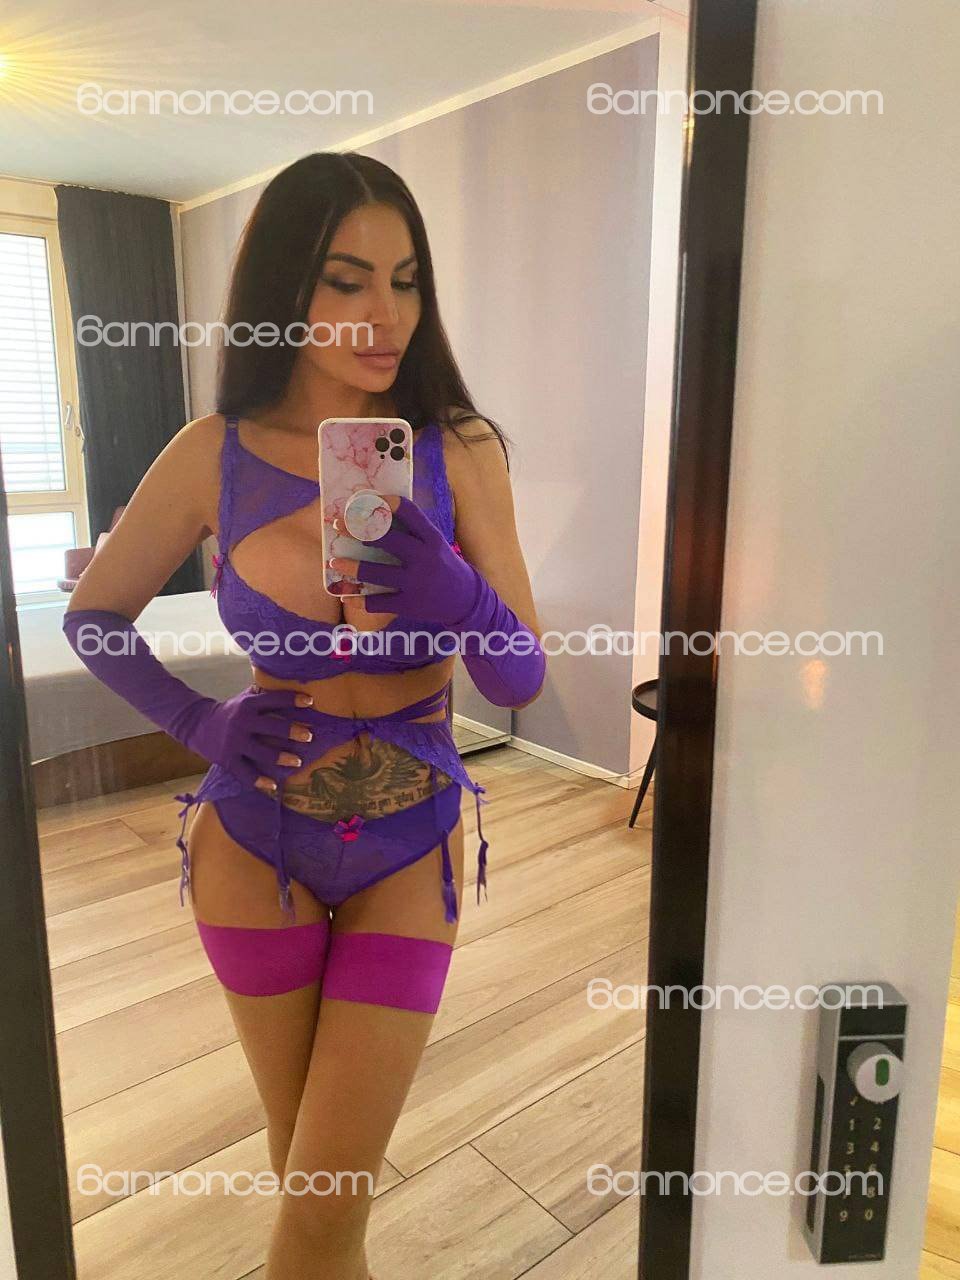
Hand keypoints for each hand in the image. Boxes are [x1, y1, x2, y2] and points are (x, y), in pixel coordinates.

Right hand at [173, 686, 314, 792]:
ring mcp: (235, 742)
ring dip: (282, 758)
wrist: (197, 724)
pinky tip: (274, 786)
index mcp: (248, 704)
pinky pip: (246, 774)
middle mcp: (242, 722)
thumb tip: (291, 685)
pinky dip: (260, 781)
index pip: (274, 699)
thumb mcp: (243, 698)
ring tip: (298, 762)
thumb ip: (263, 694)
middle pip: (273, 727)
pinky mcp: (227, 759)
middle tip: (309, 736)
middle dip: (293, 731)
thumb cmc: (230, 711)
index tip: (310, 701)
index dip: (292, 699)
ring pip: (263, 753)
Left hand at [328, 494, 480, 625]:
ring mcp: (416, 583)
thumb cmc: (443, 565)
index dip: (386, 503)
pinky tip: (347, 595)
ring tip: (334, 563)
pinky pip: (379, 603)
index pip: (409, 512)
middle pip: (387, 540)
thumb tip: (375, 514)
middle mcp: (424, 559)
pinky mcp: (410, 605)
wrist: (465, 600)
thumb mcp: (436, 544)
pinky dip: (360, 600)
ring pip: (376, 573)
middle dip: (358, 530)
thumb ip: (413, 532)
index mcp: (432, 539)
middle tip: (339, 525)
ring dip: (351, 567)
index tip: (367, 499)